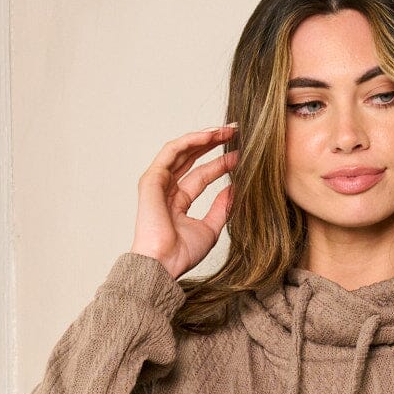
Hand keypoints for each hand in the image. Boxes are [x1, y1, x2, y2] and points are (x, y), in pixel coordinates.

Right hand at [131, 124, 238, 280]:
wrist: (164, 264)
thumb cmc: (182, 254)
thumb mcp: (211, 228)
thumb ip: (222, 208)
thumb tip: (236, 189)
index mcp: (178, 201)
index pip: (202, 175)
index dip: (220, 163)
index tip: (241, 154)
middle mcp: (167, 189)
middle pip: (191, 158)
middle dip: (213, 143)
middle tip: (235, 132)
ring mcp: (158, 182)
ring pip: (182, 150)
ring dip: (203, 138)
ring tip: (226, 130)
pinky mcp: (152, 179)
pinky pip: (172, 151)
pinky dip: (190, 141)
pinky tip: (209, 136)